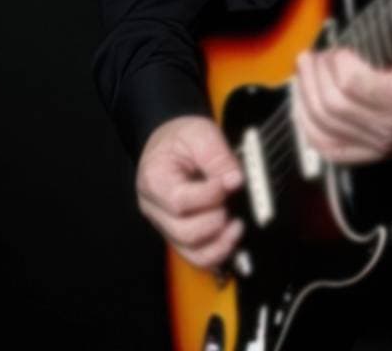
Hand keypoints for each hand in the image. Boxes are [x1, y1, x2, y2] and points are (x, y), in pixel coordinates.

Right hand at [136, 115, 244, 269]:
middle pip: (185, 232)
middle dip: (215, 220)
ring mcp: (168, 226)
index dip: (209, 196)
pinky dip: (219, 253)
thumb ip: (218, 156)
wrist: (170, 143)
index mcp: (154, 181)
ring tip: (238, 224)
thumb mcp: (199, 134)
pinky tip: (233, 237)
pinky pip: (199, 257)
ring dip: (221, 243)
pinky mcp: (181, 236)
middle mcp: (156, 210)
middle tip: (231, 202)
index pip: (179, 202)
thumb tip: (236, 181)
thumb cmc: (181, 139)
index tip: (228, 182)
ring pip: (192, 253)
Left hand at [292, 26, 391, 164]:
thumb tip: (350, 19)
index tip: (339, 47)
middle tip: (314, 55)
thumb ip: (385, 30)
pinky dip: (306, 123)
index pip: (349, 81)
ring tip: (306, 72)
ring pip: (321, 125)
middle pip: (330, 103)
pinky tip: (303, 102)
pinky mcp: (367, 156)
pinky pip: (324, 145)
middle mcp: (387, 127)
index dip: (336, 59)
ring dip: (305, 94)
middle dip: (315, 74)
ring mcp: (375, 145)